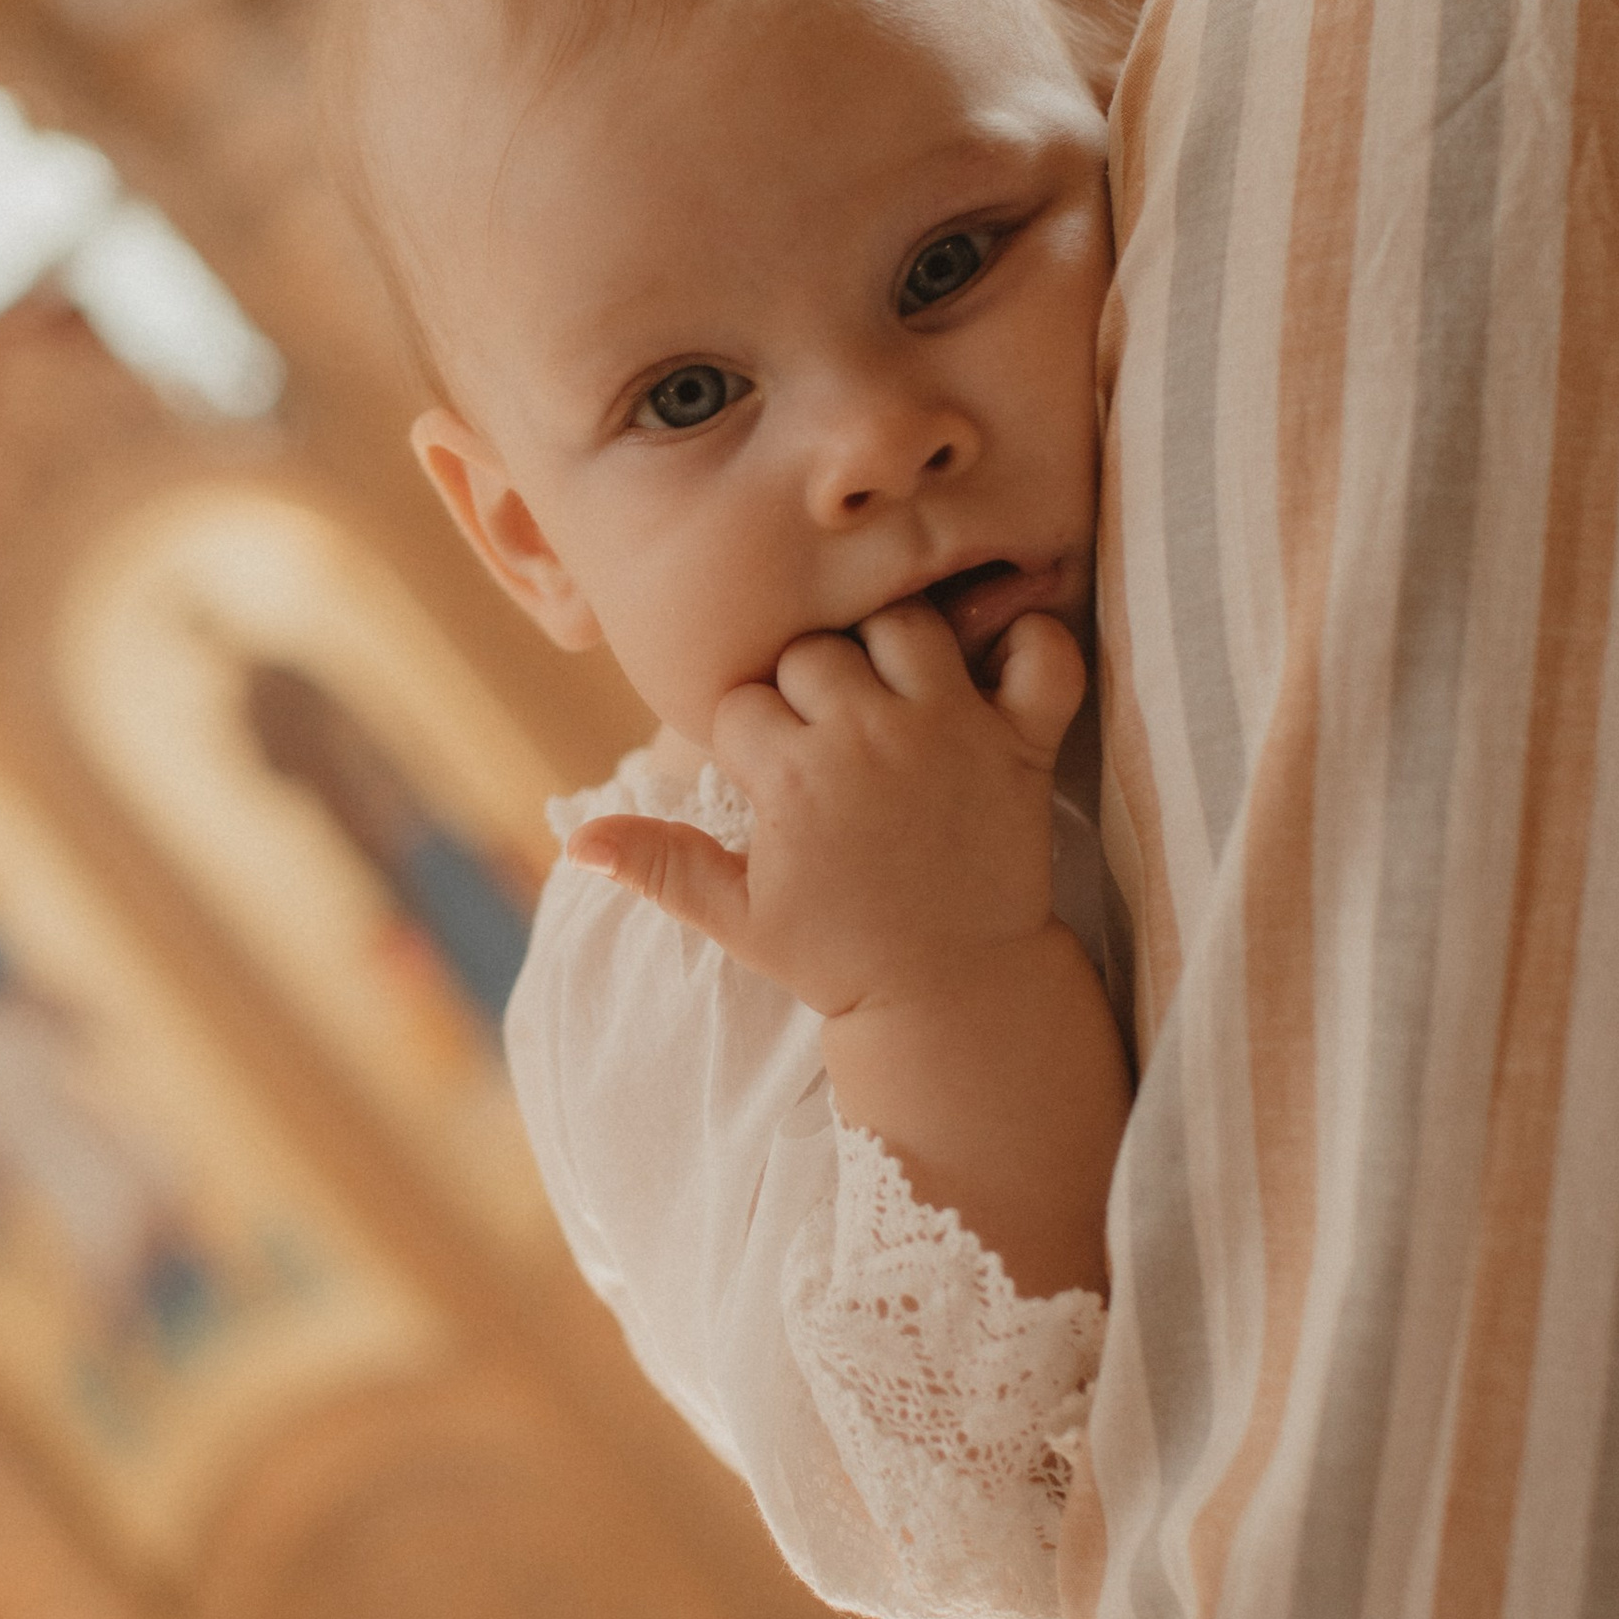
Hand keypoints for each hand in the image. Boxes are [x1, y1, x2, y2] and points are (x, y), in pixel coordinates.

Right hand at [567, 600, 1085, 1021]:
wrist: (952, 994)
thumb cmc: (841, 955)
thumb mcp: (739, 918)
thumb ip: (660, 866)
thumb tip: (575, 841)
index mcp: (793, 775)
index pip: (741, 700)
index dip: (746, 732)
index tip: (766, 772)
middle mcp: (869, 735)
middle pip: (814, 649)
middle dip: (809, 683)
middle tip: (827, 734)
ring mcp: (952, 730)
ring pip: (906, 623)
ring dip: (894, 647)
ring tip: (892, 695)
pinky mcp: (1022, 741)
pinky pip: (1043, 653)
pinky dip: (1031, 645)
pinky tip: (996, 670)